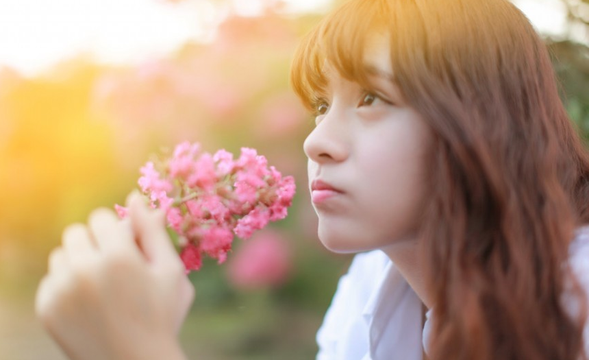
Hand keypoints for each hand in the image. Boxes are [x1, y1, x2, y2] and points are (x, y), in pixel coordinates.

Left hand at [35, 192, 193, 359]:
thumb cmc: (161, 314)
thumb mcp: (170, 271)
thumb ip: (152, 231)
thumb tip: (135, 196)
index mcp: (118, 257)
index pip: (101, 217)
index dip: (116, 233)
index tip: (127, 251)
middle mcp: (84, 270)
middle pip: (76, 232)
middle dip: (95, 244)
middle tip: (112, 269)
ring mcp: (62, 290)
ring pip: (61, 254)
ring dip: (79, 263)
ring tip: (100, 288)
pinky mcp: (47, 308)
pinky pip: (51, 279)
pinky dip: (66, 286)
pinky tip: (88, 304)